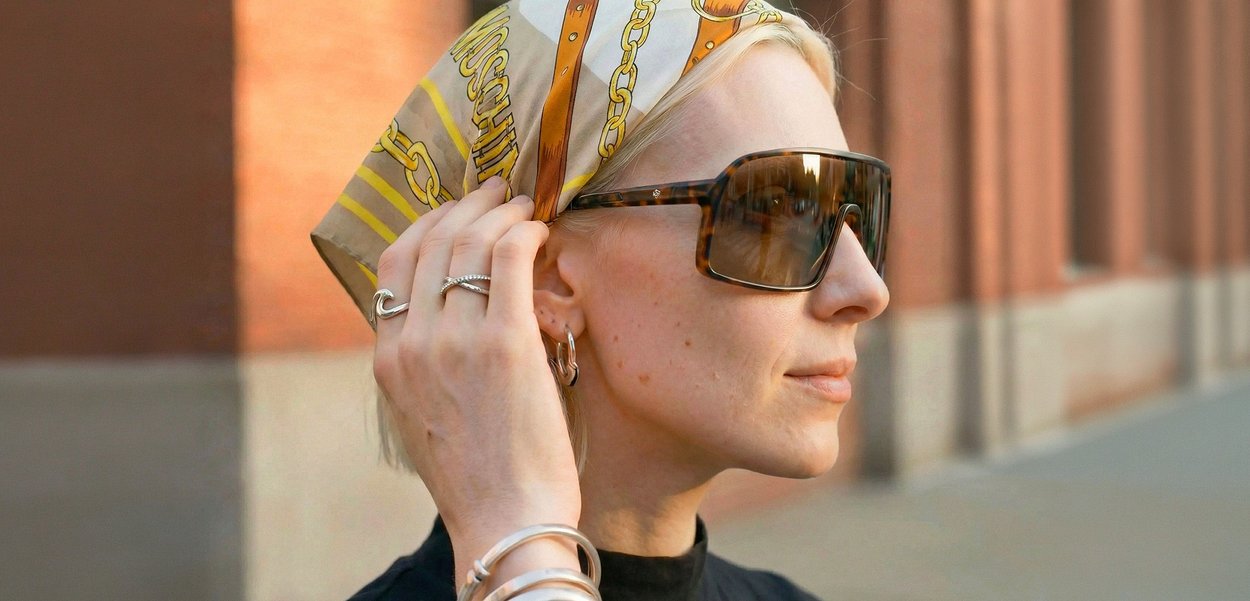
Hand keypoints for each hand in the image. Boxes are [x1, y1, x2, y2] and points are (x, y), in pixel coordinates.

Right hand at [371, 177, 582, 581]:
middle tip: (498, 193)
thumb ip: (426, 365)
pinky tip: (542, 232)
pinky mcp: (506, 344)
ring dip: (501, 212)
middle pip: (432, 241)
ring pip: (471, 242)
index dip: (429, 224)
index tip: (458, 212)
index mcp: (388, 360)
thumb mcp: (425, 417)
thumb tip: (449, 320)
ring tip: (526, 206)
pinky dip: (525, 232)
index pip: (394, 263)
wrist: (504, 522)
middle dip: (468, 205)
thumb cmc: (478, 477)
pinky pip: (510, 259)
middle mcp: (413, 343)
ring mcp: (456, 341)